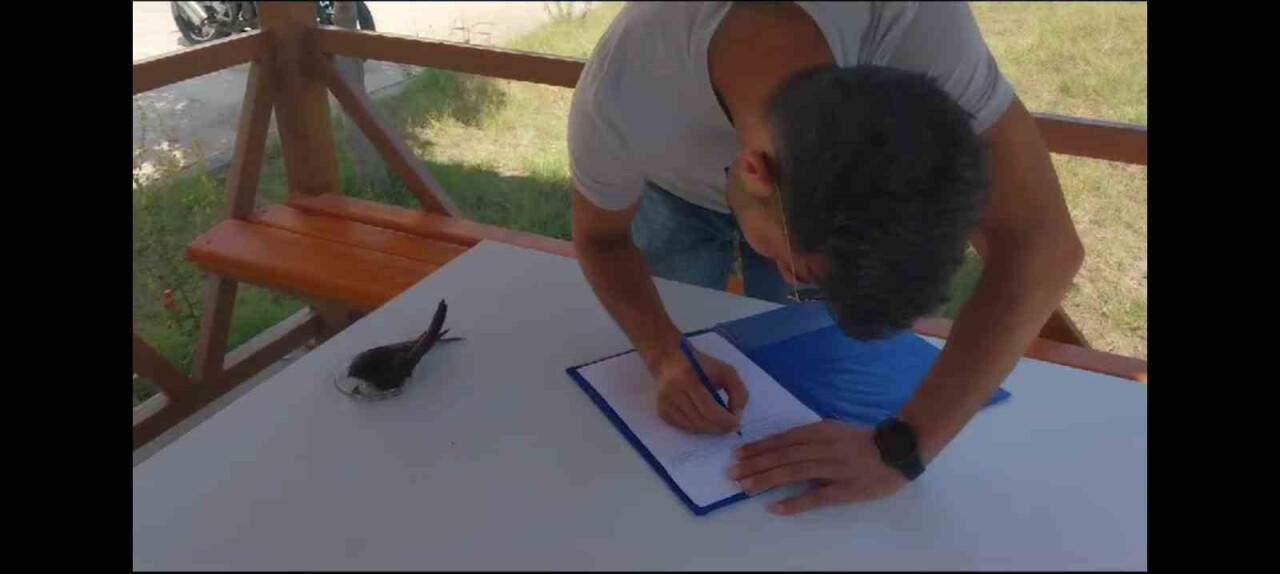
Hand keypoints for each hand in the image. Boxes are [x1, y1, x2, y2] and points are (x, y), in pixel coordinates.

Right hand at [646, 345, 748, 434]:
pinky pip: (683, 427)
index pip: (708, 408)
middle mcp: (673, 392)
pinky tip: (706, 421)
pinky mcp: (662, 411)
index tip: (737, 422)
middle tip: (731, 427)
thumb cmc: (702, 365)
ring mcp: (665, 404)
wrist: (670, 359)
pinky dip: (698, 428)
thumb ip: (738, 390)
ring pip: (692, 427)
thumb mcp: (725, 370)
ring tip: (721, 425)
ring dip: (710, 429)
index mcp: (688, 379)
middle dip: (719, 427)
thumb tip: (737, 414)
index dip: (724, 420)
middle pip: (700, 420)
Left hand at [730, 420, 907, 514]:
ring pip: (794, 473)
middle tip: (732, 474)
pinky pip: (816, 497)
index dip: (758, 448)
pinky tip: (776, 508)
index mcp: (819, 431)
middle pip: (782, 456)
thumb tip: (779, 446)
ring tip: (746, 487)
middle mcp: (822, 447)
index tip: (738, 455)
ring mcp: (834, 468)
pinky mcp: (845, 489)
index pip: (782, 440)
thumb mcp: (834, 430)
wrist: (900, 449)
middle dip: (755, 464)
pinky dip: (795, 502)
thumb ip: (809, 437)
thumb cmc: (864, 441)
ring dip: (767, 480)